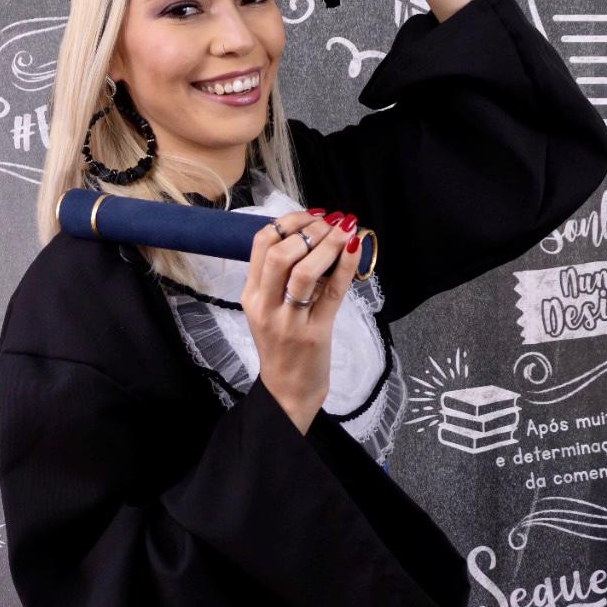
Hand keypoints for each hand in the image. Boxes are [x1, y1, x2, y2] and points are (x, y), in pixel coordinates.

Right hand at [241, 208, 360, 431]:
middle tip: (330, 224)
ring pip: (304, 272)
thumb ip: (280, 277)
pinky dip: (346, 265)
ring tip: (344, 231)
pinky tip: (355, 248)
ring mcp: (289, 322)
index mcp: (251, 296)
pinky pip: (332, 293)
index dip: (288, 221)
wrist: (288, 390)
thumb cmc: (282, 345)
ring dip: (327, 244)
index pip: (261, 243)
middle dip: (308, 230)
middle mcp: (265, 307)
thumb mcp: (269, 309)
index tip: (310, 216)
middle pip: (279, 253)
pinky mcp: (315, 334)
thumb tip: (312, 234)